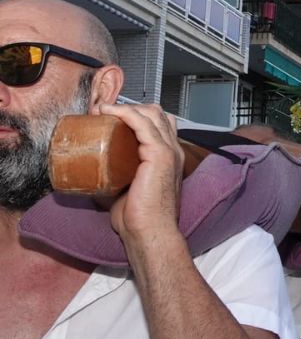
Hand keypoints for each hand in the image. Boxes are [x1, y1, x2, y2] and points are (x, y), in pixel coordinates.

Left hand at [105, 103, 183, 246]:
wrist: (150, 231)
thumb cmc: (140, 217)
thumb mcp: (126, 190)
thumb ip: (115, 178)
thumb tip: (90, 175)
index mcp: (169, 158)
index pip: (160, 124)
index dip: (138, 115)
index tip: (112, 117)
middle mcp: (173, 150)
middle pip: (158, 114)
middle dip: (132, 108)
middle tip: (106, 113)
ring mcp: (168, 150)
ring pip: (152, 113)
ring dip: (126, 107)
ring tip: (104, 110)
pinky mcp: (159, 154)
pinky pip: (142, 123)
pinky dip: (125, 113)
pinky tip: (109, 111)